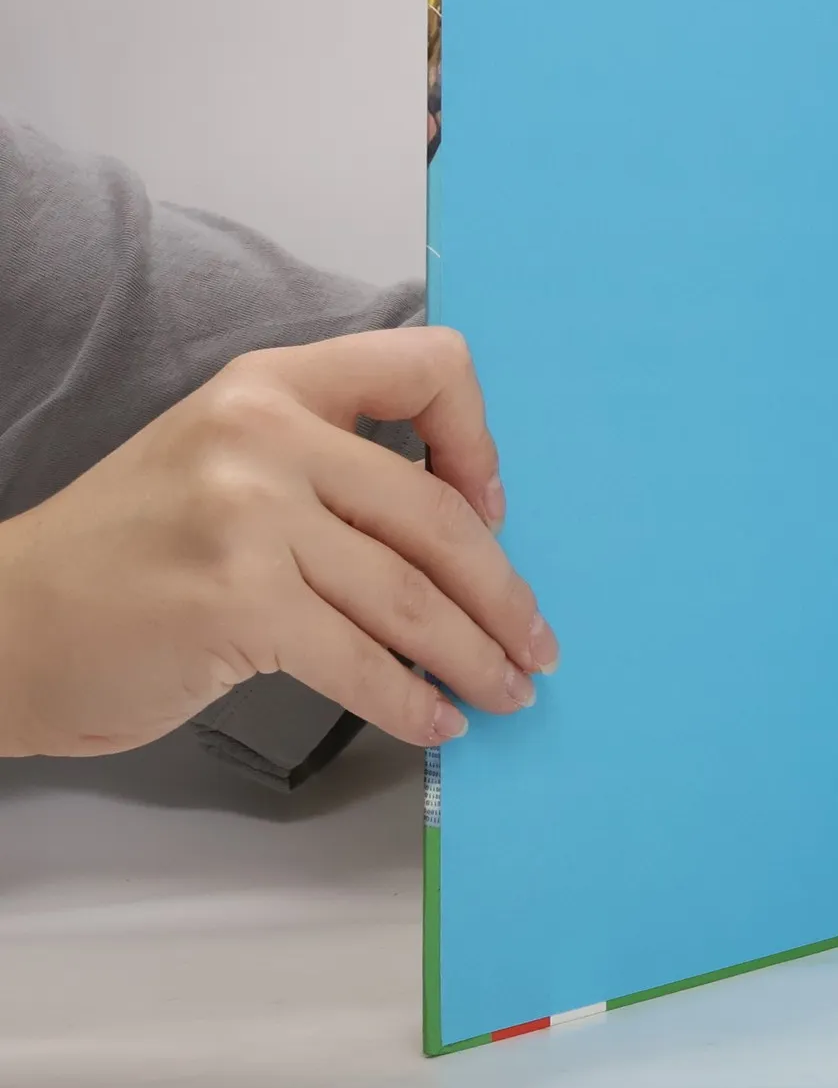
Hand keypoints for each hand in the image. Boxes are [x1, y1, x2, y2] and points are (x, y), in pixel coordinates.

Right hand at [0, 327, 557, 756]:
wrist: (6, 623)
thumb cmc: (132, 550)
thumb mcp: (226, 461)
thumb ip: (330, 466)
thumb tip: (465, 532)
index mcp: (272, 385)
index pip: (425, 366)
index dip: (478, 439)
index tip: (489, 508)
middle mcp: (265, 436)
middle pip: (437, 514)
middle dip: (503, 593)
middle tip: (535, 644)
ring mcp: (249, 518)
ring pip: (411, 596)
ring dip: (475, 655)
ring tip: (506, 691)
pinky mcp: (236, 603)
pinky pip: (363, 661)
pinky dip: (412, 702)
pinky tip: (436, 722)